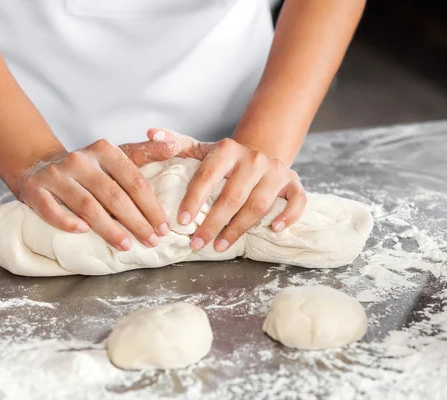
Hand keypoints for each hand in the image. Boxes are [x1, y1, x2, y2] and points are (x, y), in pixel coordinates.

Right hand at [17, 138, 180, 250]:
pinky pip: (51, 209)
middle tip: (151, 241)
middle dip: (136, 221)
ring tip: (127, 244)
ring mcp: (56, 175)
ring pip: (86, 205)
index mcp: (104, 150)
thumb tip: (175, 146)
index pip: (134, 181)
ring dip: (108, 228)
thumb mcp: (116, 156)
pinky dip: (67, 221)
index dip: (151, 206)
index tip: (164, 227)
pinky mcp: (36, 190)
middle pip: (113, 195)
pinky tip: (83, 232)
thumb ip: (146, 152)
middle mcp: (80, 160)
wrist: (40, 166)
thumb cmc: (89, 168)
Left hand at [147, 128, 306, 252]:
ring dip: (239, 229)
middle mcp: (254, 158)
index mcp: (228, 150)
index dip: (194, 199)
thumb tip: (150, 133)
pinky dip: (288, 216)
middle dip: (213, 223)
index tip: (182, 221)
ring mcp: (276, 171)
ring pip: (260, 204)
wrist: (259, 153)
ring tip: (220, 246)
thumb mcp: (200, 150)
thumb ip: (175, 143)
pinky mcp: (293, 183)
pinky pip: (296, 201)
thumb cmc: (224, 160)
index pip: (208, 175)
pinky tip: (273, 229)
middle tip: (197, 243)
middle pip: (233, 196)